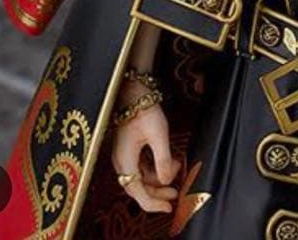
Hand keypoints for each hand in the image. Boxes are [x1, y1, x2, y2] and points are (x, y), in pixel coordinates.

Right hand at [111, 97, 180, 212]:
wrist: (134, 91)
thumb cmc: (144, 110)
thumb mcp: (158, 134)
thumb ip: (163, 159)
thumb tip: (167, 180)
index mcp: (125, 161)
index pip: (138, 192)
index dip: (153, 203)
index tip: (168, 207)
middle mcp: (121, 162)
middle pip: (139, 187)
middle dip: (158, 191)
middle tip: (175, 194)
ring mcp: (124, 156)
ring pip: (141, 177)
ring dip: (158, 177)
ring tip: (176, 167)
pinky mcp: (129, 149)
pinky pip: (141, 167)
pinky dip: (155, 168)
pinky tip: (168, 161)